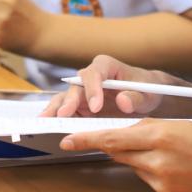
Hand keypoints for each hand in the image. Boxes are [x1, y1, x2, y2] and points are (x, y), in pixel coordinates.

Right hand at [41, 55, 167, 117]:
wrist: (145, 96)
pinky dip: (57, 118)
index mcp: (106, 66)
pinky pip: (66, 110)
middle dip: (69, 101)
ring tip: (44, 120)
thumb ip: (136, 97)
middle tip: (64, 115)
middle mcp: (90, 77)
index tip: (96, 106)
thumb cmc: (147, 90)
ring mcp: (83, 91)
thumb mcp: (147, 93)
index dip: (92, 89)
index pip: (94, 74)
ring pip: (65, 97)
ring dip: (56, 109)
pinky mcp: (80, 106)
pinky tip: (48, 125)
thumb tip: (123, 101)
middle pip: (76, 86)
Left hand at [60, 119, 191, 191]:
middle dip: (115, 145)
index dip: (86, 138)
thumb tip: (130, 133)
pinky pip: (151, 183)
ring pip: (137, 167)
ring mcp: (163, 183)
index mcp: (161, 134)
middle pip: (121, 151)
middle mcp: (158, 160)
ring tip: (174, 156)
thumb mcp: (186, 126)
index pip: (113, 137)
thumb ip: (154, 129)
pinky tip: (180, 172)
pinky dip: (157, 175)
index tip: (66, 139)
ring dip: (143, 160)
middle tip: (112, 139)